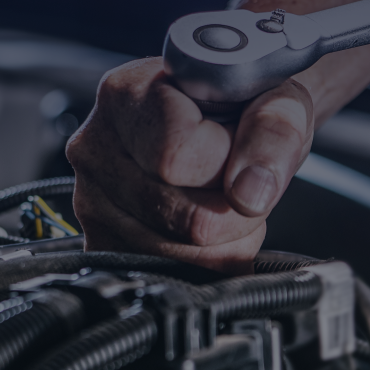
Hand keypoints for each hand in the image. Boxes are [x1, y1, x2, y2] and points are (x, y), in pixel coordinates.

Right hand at [64, 57, 314, 272]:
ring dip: (224, 242)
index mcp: (126, 95)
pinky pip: (163, 274)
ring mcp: (93, 199)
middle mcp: (96, 147)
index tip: (242, 145)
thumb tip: (249, 194)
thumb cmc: (245, 101)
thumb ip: (273, 132)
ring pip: (175, 257)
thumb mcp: (276, 96)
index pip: (175, 156)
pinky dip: (203, 261)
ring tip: (226, 199)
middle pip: (180, 218)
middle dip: (235, 211)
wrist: (228, 108)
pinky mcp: (101, 241)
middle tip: (244, 179)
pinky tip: (208, 222)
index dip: (228, 163)